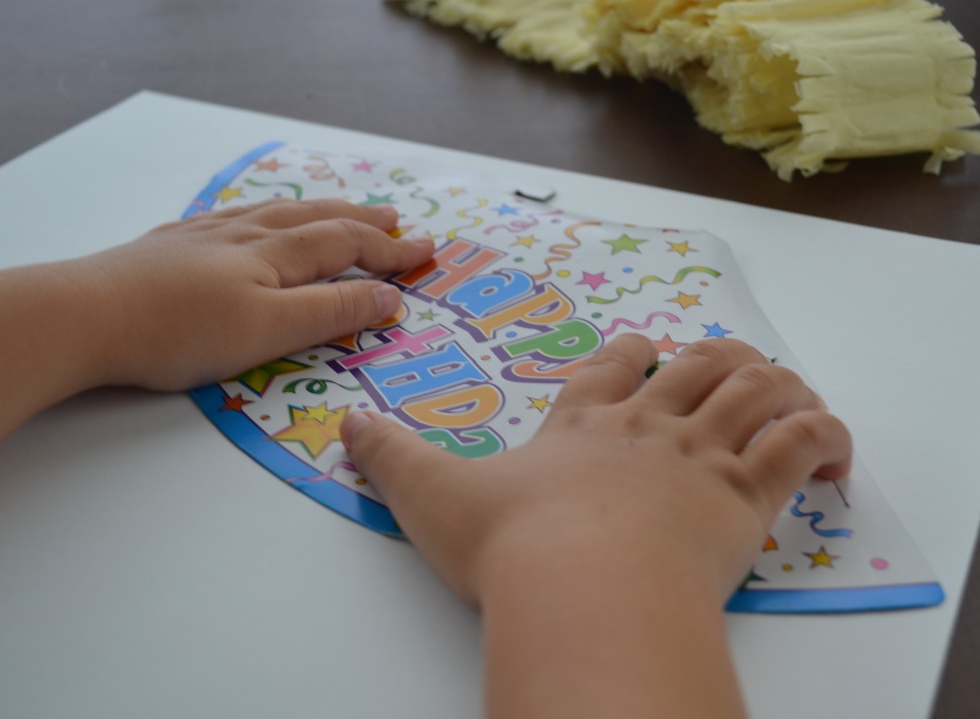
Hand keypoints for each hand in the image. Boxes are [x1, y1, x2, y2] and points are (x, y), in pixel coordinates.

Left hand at [0, 199, 433, 475]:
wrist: (84, 315)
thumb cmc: (181, 330)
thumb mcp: (268, 330)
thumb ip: (331, 312)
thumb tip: (389, 297)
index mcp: (274, 254)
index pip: (346, 245)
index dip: (389, 251)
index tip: (427, 252)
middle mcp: (245, 233)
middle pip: (316, 219)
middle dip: (361, 222)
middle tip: (397, 220)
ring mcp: (205, 235)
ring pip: (276, 213)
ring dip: (318, 211)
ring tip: (339, 209)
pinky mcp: (172, 245)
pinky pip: (235, 217)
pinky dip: (264, 214)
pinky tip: (252, 218)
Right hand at [342, 335, 850, 604]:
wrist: (579, 585)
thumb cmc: (510, 542)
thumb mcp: (433, 495)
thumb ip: (390, 456)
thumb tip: (343, 423)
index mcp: (583, 424)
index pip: (612, 367)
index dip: (630, 354)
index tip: (643, 348)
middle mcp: (647, 429)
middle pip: (696, 367)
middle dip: (716, 358)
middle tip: (727, 361)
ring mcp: (700, 458)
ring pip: (756, 392)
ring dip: (777, 384)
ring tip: (787, 390)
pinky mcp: (745, 499)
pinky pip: (800, 446)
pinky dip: (825, 436)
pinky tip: (832, 450)